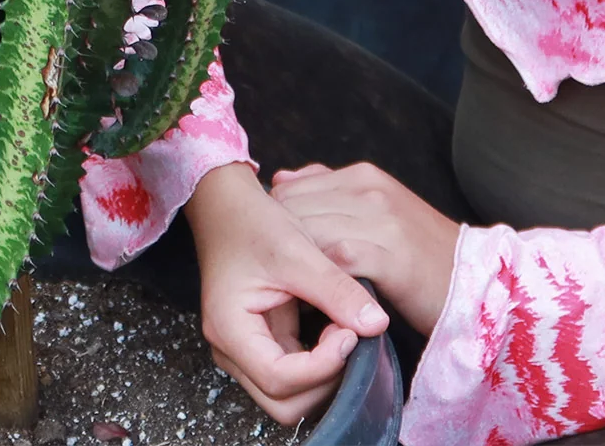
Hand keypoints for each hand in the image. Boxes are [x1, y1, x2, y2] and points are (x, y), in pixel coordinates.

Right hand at [184, 161, 390, 425]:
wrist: (227, 204)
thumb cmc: (252, 222)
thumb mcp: (297, 252)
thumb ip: (337, 291)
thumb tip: (377, 324)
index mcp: (230, 330)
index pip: (280, 380)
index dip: (322, 365)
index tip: (348, 332)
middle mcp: (231, 350)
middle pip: (284, 401)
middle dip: (324, 378)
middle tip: (347, 333)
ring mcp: (244, 350)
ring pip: (290, 394)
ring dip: (323, 372)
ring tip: (341, 327)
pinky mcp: (260, 343)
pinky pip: (293, 372)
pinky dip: (319, 359)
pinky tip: (334, 325)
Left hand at [270, 161, 462, 336]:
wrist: (476, 283)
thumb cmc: (420, 255)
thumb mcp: (374, 210)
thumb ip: (329, 191)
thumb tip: (281, 178)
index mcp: (364, 176)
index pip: (292, 189)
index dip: (275, 224)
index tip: (273, 252)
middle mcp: (370, 189)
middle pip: (295, 210)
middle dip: (279, 243)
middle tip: (276, 275)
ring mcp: (381, 219)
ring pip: (311, 232)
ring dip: (296, 263)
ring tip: (290, 289)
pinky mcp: (391, 255)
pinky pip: (337, 260)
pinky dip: (320, 278)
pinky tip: (314, 296)